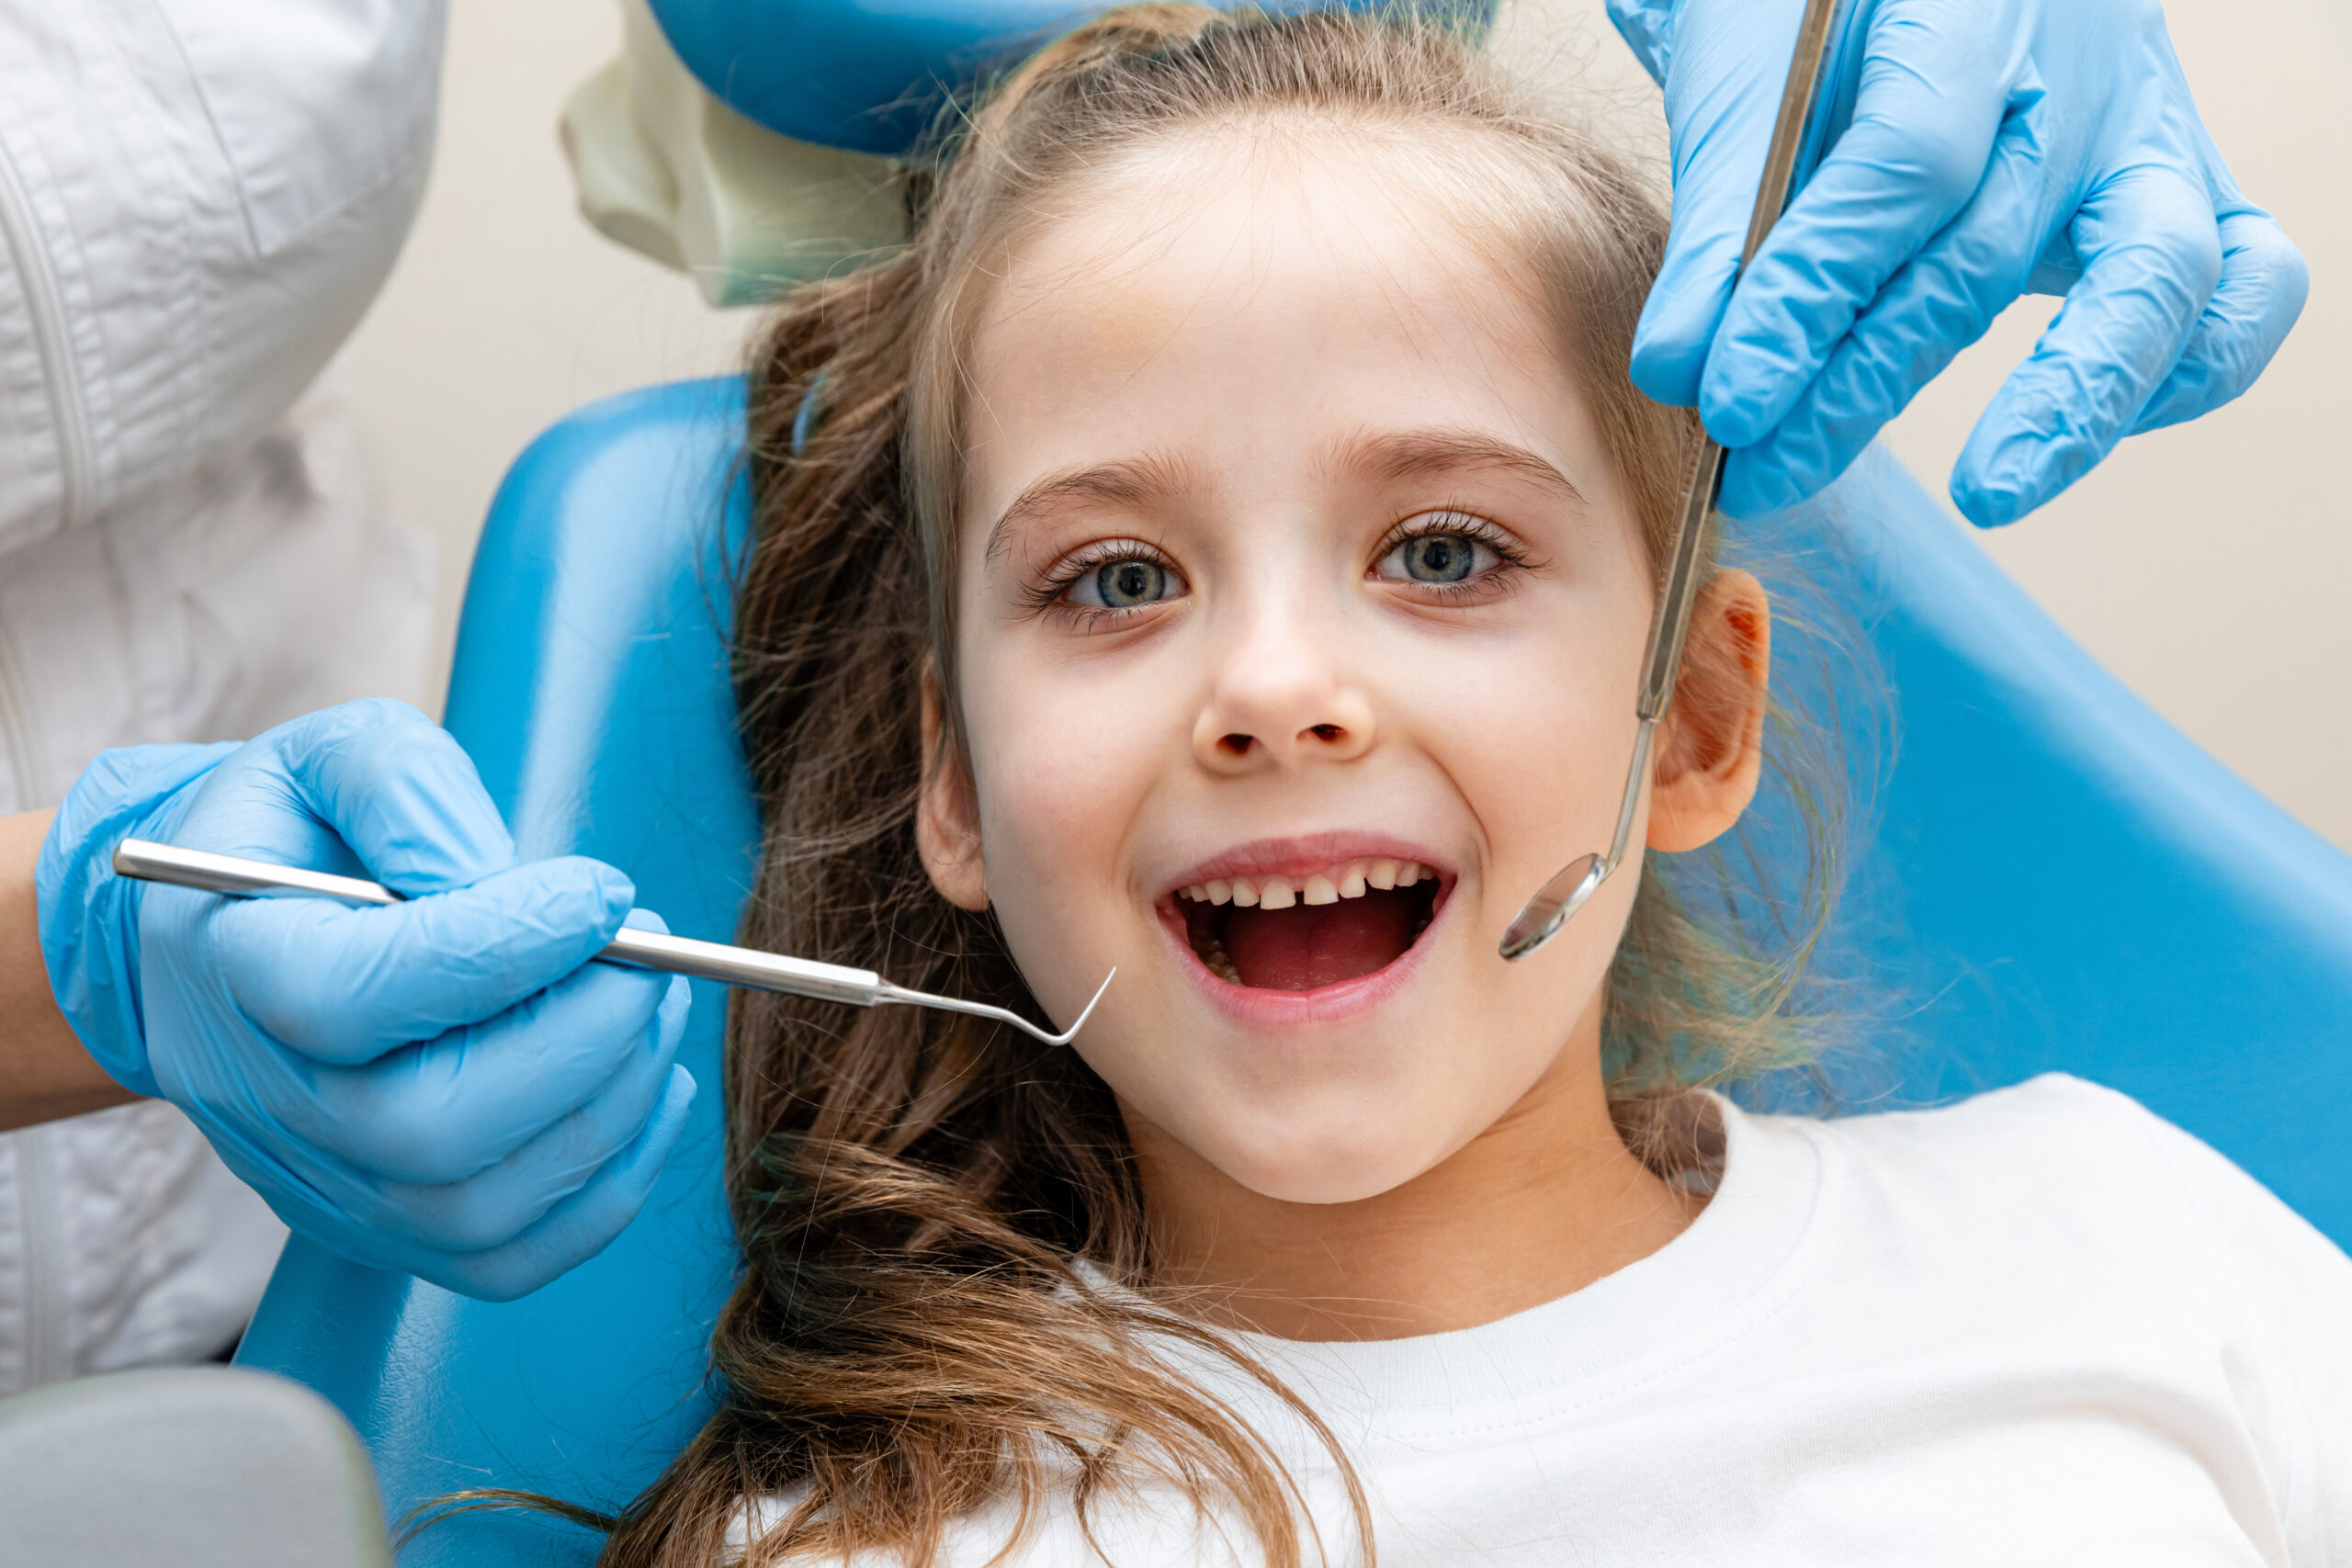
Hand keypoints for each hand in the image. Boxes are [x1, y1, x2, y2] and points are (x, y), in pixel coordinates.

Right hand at [36, 699, 694, 1300]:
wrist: (213, 941)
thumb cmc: (292, 839)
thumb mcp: (334, 759)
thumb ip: (409, 792)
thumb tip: (500, 878)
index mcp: (243, 968)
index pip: (364, 992)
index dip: (506, 946)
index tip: (604, 890)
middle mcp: (276, 1100)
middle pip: (435, 1124)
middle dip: (584, 1036)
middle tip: (649, 954)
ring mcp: (328, 1181)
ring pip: (484, 1203)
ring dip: (611, 1101)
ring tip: (652, 1003)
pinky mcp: (383, 1227)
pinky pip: (510, 1258)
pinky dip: (608, 1188)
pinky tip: (649, 1087)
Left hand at [1610, 0, 2307, 523]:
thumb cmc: (1825, 12)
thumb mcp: (1754, 71)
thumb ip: (1724, 216)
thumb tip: (1683, 373)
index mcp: (1967, 11)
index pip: (1904, 166)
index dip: (1812, 294)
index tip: (1728, 397)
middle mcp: (2081, 74)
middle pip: (1986, 252)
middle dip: (1863, 383)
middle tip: (1766, 466)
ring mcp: (2149, 134)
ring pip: (2159, 274)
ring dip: (2072, 402)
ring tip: (1989, 494)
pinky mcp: (2188, 191)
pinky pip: (2244, 286)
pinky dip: (2185, 371)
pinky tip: (2070, 436)